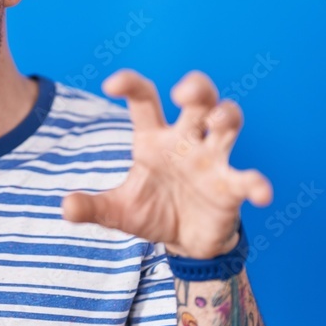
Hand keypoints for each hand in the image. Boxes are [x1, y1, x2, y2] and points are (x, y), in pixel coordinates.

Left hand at [62, 70, 271, 258]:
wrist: (184, 242)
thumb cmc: (151, 211)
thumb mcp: (117, 211)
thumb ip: (92, 208)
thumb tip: (65, 207)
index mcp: (154, 138)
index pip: (144, 100)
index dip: (131, 85)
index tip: (111, 84)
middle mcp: (186, 140)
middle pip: (198, 99)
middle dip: (196, 87)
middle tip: (182, 93)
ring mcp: (213, 159)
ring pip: (228, 122)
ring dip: (227, 116)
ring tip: (217, 122)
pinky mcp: (232, 186)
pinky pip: (247, 178)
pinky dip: (256, 183)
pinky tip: (259, 191)